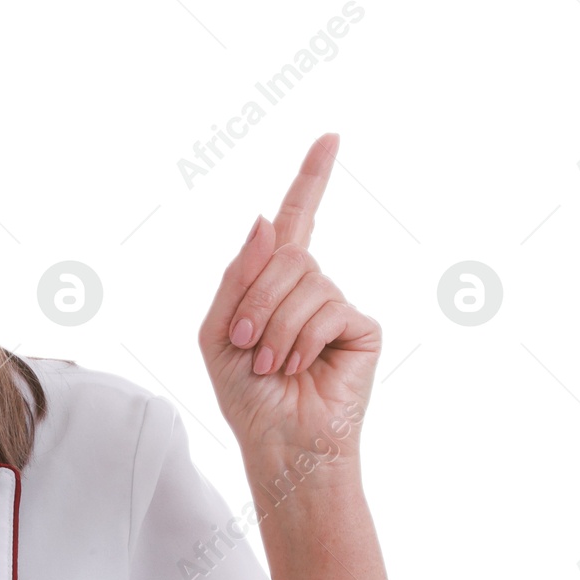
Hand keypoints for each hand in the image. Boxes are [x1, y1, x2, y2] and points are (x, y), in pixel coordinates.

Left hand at [197, 133, 380, 457]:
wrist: (278, 443)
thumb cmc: (246, 395)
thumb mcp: (217, 332)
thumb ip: (236, 275)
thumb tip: (265, 219)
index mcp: (273, 282)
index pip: (294, 220)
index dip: (311, 178)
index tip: (330, 136)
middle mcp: (310, 286)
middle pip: (286, 255)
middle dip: (257, 300)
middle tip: (248, 345)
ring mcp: (338, 304)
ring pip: (306, 282)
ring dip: (276, 329)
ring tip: (272, 365)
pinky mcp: (362, 326)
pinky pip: (329, 309)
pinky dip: (303, 340)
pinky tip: (301, 368)